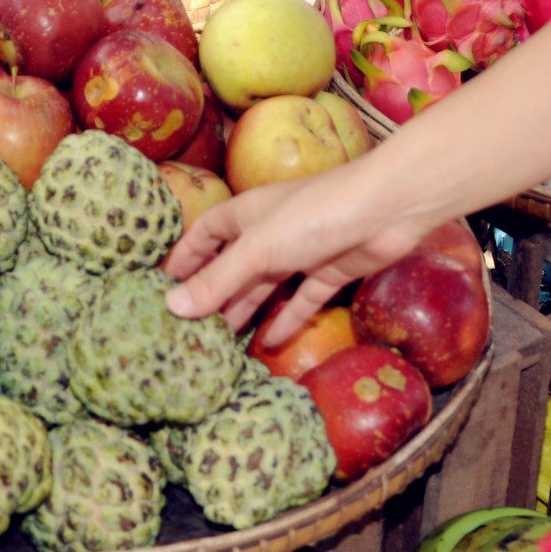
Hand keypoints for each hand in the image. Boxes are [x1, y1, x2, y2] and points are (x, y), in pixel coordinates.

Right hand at [164, 167, 434, 345]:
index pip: (205, 234)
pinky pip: (302, 300)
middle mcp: (271, 231)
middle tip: (191, 331)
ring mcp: (302, 251)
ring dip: (246, 310)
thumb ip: (218, 280)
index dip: (185, 258)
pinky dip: (287, 319)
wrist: (387, 208)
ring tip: (222, 343)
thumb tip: (172, 307)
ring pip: (266, 286)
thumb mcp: (258, 249)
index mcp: (246, 214)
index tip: (163, 288)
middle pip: (234, 266)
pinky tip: (269, 343)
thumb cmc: (315, 214)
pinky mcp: (330, 272)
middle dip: (214, 294)